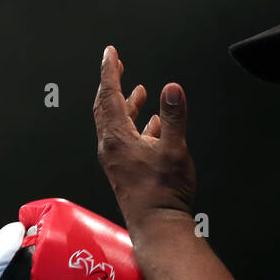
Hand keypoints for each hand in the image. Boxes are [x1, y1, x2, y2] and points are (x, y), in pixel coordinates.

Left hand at [93, 45, 196, 228]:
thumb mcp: (174, 149)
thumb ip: (174, 117)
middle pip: (106, 108)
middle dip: (112, 84)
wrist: (158, 226)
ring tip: (139, 92)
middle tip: (117, 66)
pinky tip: (151, 125)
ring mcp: (116, 160)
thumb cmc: (163, 193)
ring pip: (116, 124)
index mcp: (117, 138)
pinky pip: (126, 140)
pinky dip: (136, 126)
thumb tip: (172, 89)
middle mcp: (110, 147)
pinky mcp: (124, 170)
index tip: (110, 53)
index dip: (109, 71)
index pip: (109, 95)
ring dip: (126, 106)